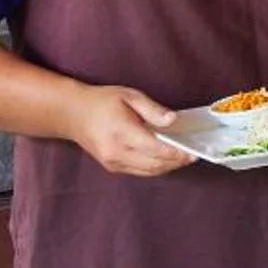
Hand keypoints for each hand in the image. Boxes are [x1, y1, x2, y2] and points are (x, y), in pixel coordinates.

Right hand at [69, 84, 186, 176]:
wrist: (73, 114)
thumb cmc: (103, 101)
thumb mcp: (129, 96)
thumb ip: (153, 109)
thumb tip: (173, 120)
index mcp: (122, 133)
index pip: (156, 149)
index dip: (177, 153)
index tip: (194, 152)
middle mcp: (117, 153)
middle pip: (155, 164)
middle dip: (176, 162)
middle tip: (193, 156)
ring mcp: (114, 163)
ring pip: (149, 172)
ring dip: (167, 167)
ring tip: (183, 157)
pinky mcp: (113, 167)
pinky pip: (140, 172)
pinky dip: (155, 168)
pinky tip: (165, 159)